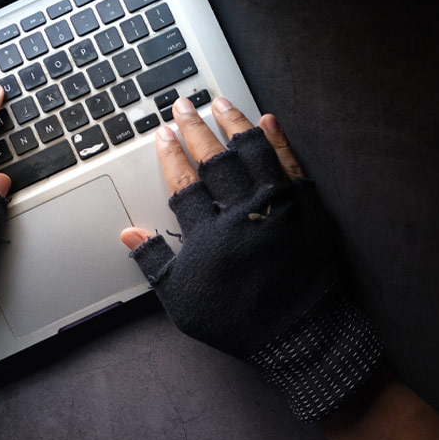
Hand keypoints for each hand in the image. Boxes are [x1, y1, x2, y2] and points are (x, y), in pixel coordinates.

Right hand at [120, 97, 382, 421]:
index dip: (170, 154)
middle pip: (215, 159)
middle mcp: (243, 212)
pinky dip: (279, 140)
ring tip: (220, 102)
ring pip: (253, 151)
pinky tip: (268, 120)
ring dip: (234, 123)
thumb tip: (128, 234)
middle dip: (195, 128)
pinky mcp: (310, 207)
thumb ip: (155, 263)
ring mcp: (279, 206)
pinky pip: (292, 164)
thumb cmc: (238, 321)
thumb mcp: (183, 301)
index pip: (183, 182)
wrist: (300, 336)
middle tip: (183, 105)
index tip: (162, 134)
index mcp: (209, 234)